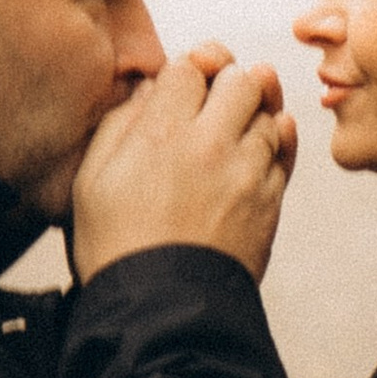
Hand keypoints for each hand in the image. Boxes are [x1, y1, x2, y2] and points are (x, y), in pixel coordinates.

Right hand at [70, 44, 297, 283]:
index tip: (182, 86)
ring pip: (268, 112)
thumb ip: (118, 124)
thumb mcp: (91, 181)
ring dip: (253, 113)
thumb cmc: (117, 249)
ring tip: (230, 132)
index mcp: (159, 133)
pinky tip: (258, 146)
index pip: (189, 66)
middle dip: (227, 83)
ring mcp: (246, 171)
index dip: (187, 71)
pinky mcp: (270, 199)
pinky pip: (285, 149)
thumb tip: (147, 90)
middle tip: (213, 102)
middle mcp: (208, 144)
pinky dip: (276, 140)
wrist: (161, 310)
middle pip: (239, 80)